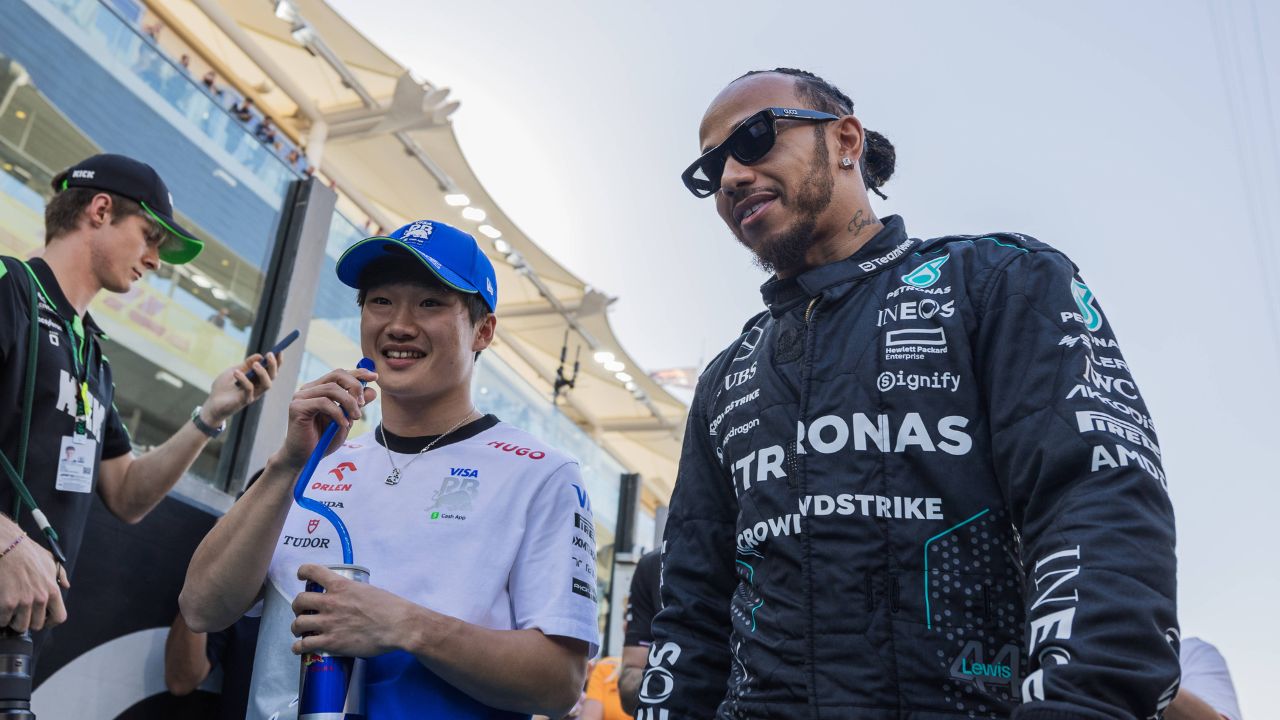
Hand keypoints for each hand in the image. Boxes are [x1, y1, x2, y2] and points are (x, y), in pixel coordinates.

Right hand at [0, 526, 69, 632]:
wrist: (8, 547)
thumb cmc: (28, 552)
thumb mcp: (50, 560)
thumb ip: (60, 574)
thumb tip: (66, 585)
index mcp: (53, 590)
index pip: (59, 617)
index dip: (50, 622)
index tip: (42, 620)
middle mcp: (41, 598)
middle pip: (36, 625)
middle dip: (28, 621)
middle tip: (20, 613)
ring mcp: (24, 602)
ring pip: (20, 626)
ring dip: (13, 621)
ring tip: (10, 611)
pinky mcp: (7, 603)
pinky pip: (3, 620)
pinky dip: (1, 617)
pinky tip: (0, 607)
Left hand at [202, 352, 280, 424]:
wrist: (211, 403)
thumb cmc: (223, 388)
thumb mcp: (234, 371)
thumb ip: (246, 364)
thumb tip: (259, 356)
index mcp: (257, 380)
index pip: (271, 370)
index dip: (277, 361)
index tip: (279, 350)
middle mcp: (258, 387)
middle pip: (272, 376)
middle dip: (273, 365)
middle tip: (269, 354)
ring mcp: (253, 395)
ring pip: (266, 384)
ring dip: (263, 373)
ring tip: (255, 365)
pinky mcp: (245, 400)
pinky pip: (249, 389)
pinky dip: (244, 379)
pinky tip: (236, 373)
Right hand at [271, 367, 376, 470]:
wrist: (304, 458)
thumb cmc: (323, 440)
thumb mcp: (346, 421)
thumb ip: (356, 406)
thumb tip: (372, 390)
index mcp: (319, 389)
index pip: (340, 374)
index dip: (358, 373)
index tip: (374, 378)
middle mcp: (309, 389)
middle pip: (337, 375)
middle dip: (355, 387)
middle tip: (362, 405)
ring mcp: (301, 397)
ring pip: (332, 389)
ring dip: (349, 402)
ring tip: (355, 417)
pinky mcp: (297, 407)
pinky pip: (323, 402)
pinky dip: (338, 413)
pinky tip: (343, 424)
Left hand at [290, 563, 413, 657]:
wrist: (398, 626)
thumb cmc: (390, 607)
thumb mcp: (368, 590)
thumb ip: (352, 591)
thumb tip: (348, 597)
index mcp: (341, 585)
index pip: (312, 571)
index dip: (303, 572)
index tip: (301, 576)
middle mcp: (330, 602)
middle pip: (300, 600)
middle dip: (298, 606)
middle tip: (302, 611)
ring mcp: (329, 623)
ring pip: (298, 623)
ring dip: (296, 627)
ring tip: (300, 630)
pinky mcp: (331, 642)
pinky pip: (304, 645)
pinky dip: (298, 647)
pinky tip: (299, 648)